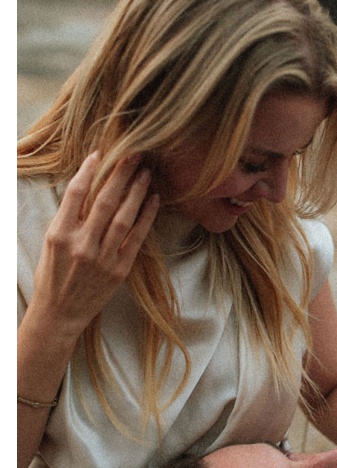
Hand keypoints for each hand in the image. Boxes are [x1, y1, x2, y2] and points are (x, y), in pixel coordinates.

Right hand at [29, 152, 158, 335]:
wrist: (59, 313)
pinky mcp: (120, 269)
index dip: (89, 171)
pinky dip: (146, 216)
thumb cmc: (53, 274)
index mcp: (59, 234)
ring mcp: (103, 258)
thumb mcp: (51, 243)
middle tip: (134, 154)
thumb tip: (88, 188)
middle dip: (121, 175)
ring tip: (146, 172)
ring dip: (137, 192)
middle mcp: (81, 244)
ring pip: (124, 217)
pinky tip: (153, 199)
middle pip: (105, 201)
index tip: (100, 154)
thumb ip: (68, 218)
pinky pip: (137, 237)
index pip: (76, 195)